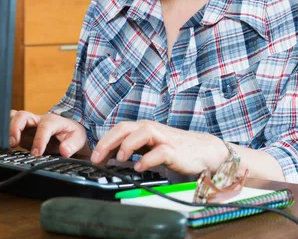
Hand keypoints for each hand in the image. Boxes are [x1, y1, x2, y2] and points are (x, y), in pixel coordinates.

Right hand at [9, 110, 87, 157]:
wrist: (69, 131)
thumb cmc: (73, 133)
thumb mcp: (78, 139)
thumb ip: (72, 145)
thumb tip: (64, 151)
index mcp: (53, 120)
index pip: (44, 127)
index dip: (39, 140)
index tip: (36, 153)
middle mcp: (38, 120)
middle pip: (22, 116)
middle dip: (15, 127)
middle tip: (13, 143)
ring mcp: (29, 125)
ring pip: (13, 118)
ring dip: (8, 128)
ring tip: (8, 144)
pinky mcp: (23, 132)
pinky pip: (11, 127)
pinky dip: (6, 133)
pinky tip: (7, 145)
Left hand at [90, 120, 227, 174]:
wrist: (203, 150)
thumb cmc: (175, 148)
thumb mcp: (150, 146)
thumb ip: (134, 148)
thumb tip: (110, 156)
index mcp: (143, 128)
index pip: (119, 129)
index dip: (104, 141)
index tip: (94, 157)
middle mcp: (151, 130)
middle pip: (125, 128)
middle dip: (108, 142)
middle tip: (98, 158)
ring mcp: (163, 138)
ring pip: (141, 133)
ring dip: (128, 145)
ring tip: (120, 158)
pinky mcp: (174, 150)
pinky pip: (159, 152)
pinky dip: (147, 159)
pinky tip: (140, 167)